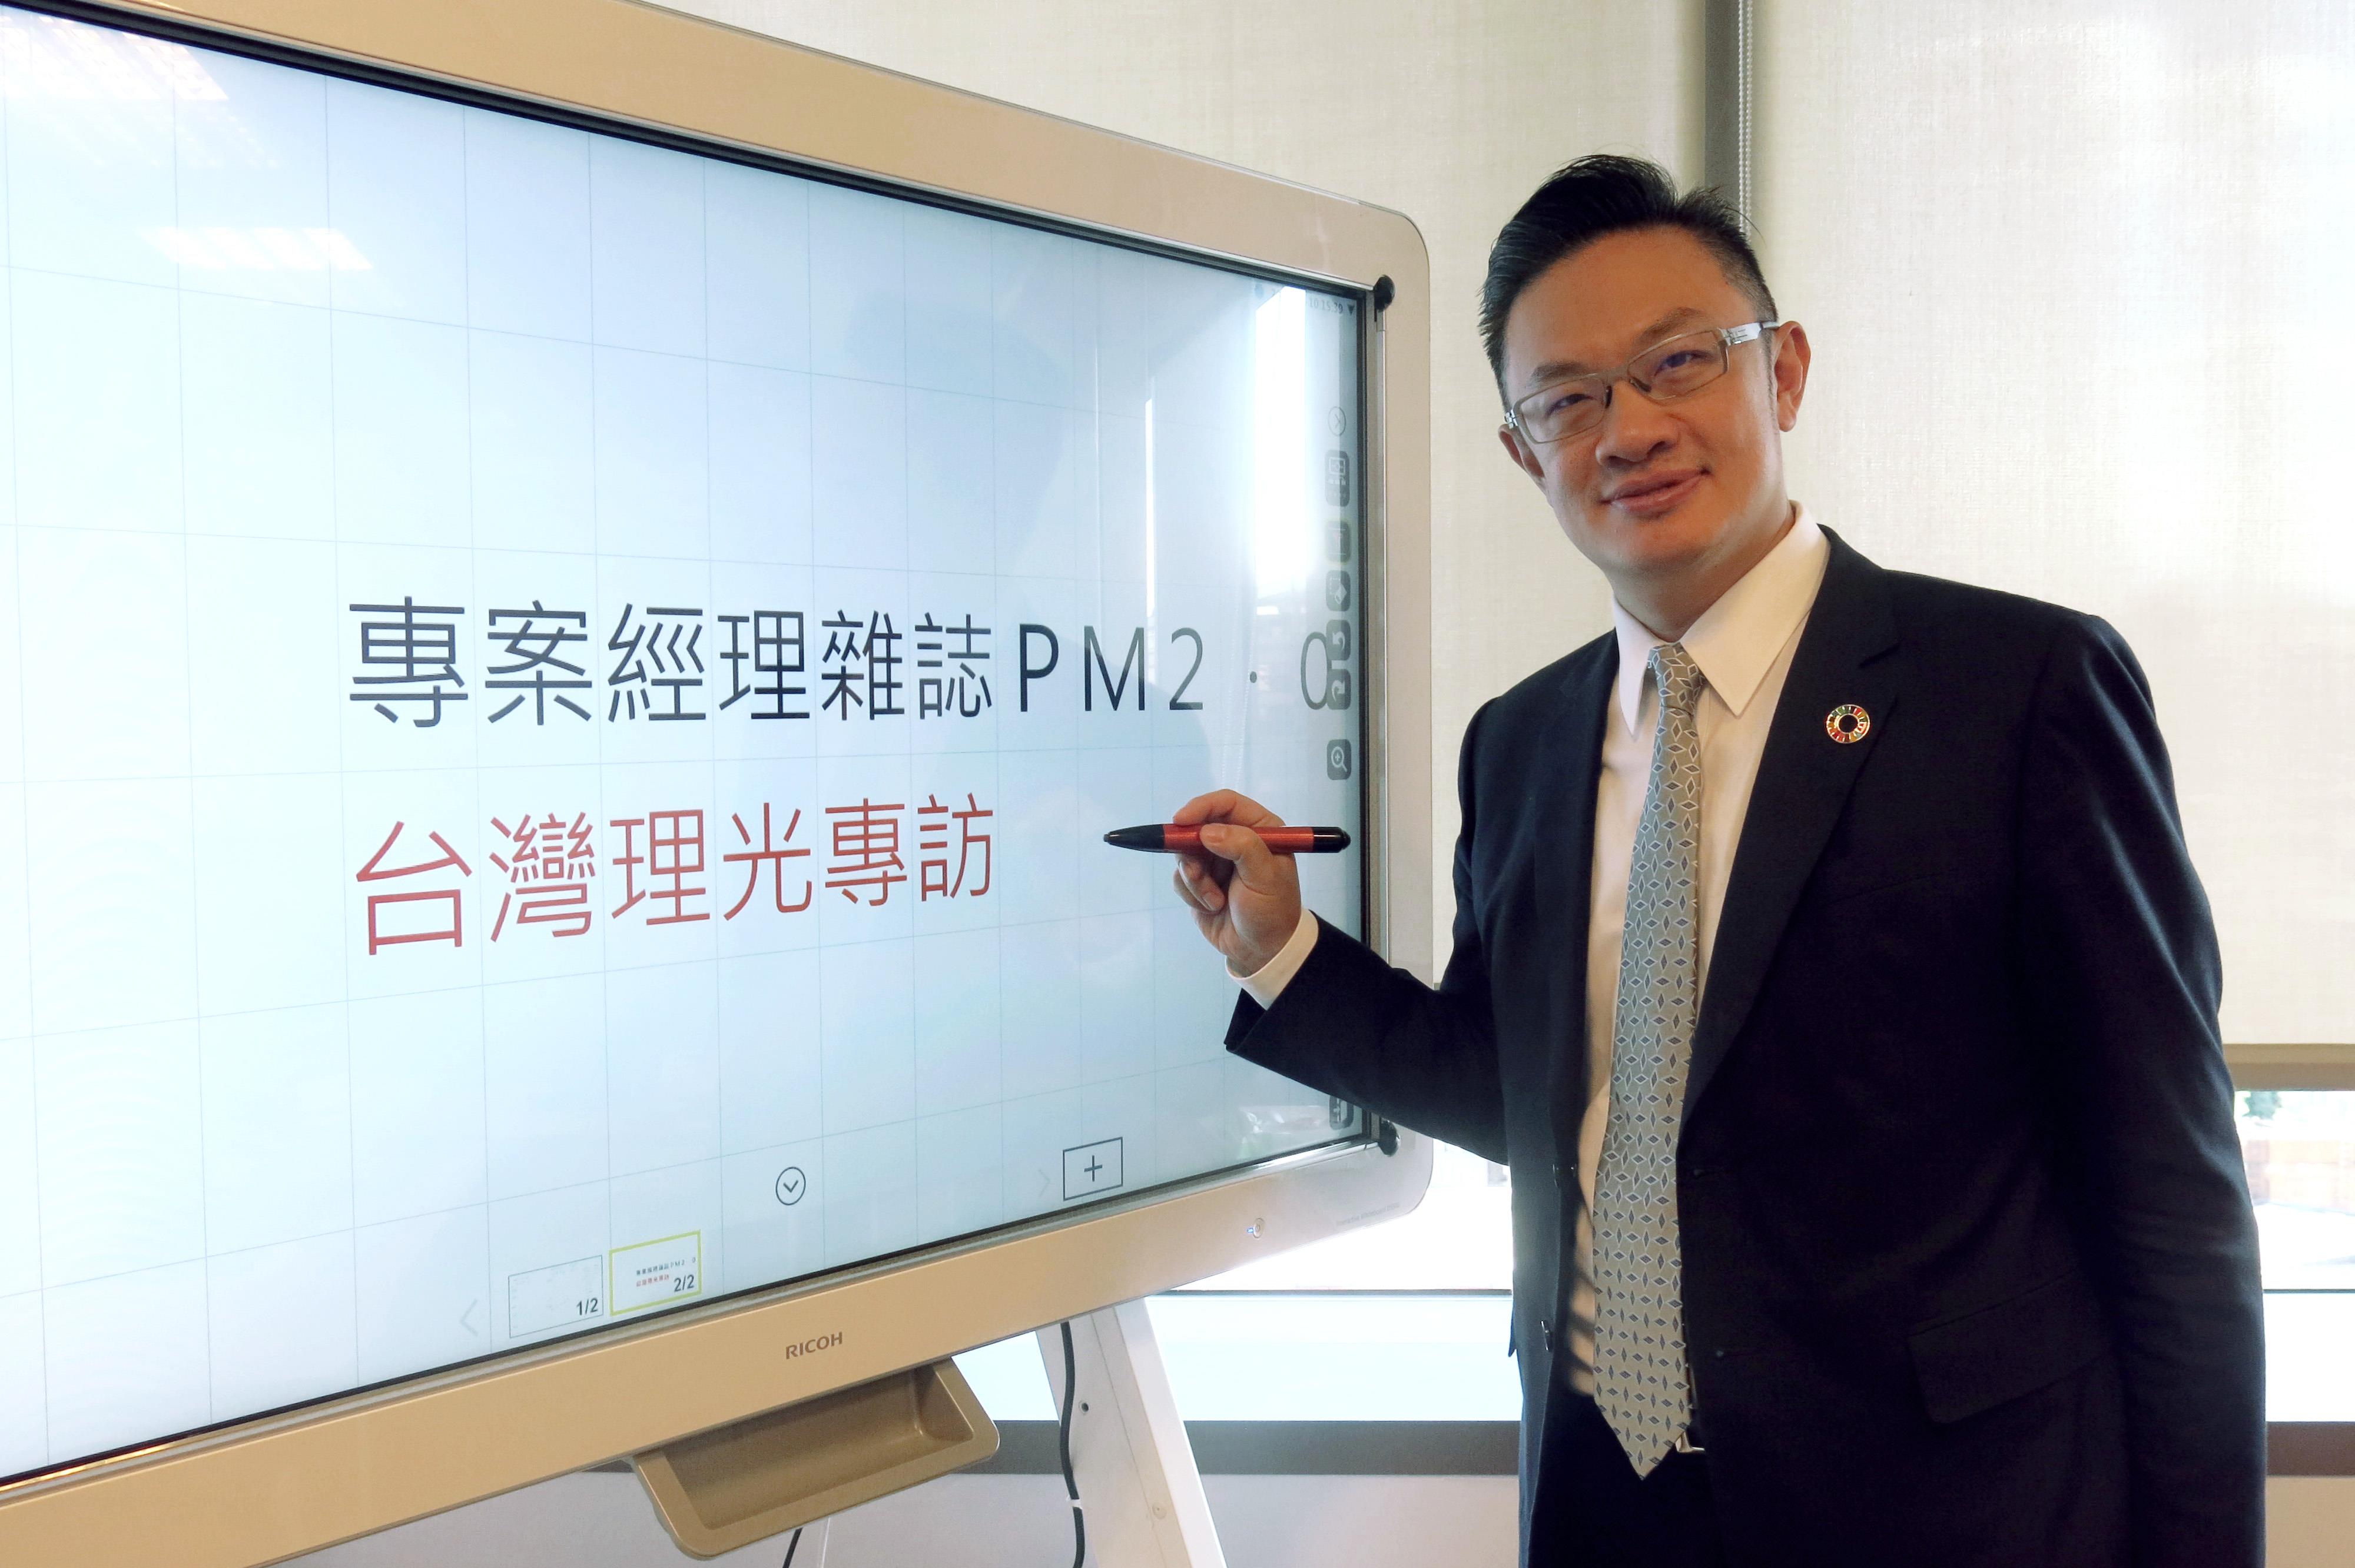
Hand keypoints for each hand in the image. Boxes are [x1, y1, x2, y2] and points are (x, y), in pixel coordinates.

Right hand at [1167, 789, 1303, 976]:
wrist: (1261, 951)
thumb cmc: (1271, 911)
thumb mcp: (1264, 877)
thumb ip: (1241, 847)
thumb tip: (1207, 832)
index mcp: (1259, 829)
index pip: (1226, 803)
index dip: (1201, 807)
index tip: (1180, 822)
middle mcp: (1236, 839)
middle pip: (1198, 826)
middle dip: (1192, 852)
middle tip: (1196, 873)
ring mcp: (1215, 860)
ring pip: (1185, 854)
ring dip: (1195, 879)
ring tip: (1215, 900)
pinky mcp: (1200, 881)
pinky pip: (1180, 877)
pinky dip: (1192, 893)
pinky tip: (1213, 907)